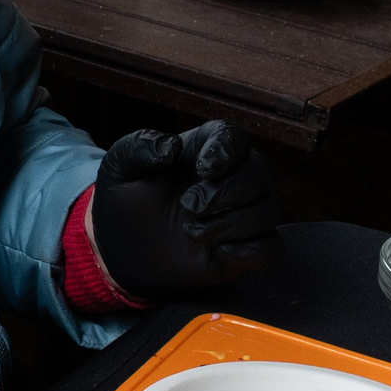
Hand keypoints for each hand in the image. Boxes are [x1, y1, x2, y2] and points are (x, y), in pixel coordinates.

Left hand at [89, 121, 283, 302]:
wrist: (119, 247)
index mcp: (206, 149)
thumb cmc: (126, 198)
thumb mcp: (119, 166)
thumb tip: (171, 147)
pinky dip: (252, 252)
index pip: (234, 138)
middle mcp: (232, 179)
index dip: (226, 151)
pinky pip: (271, 250)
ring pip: (269, 211)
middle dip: (229, 190)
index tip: (204, 169)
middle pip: (261, 172)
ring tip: (192, 232)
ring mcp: (240, 216)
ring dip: (234, 223)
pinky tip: (220, 252)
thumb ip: (139, 147)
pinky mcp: (243, 251)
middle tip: (189, 205)